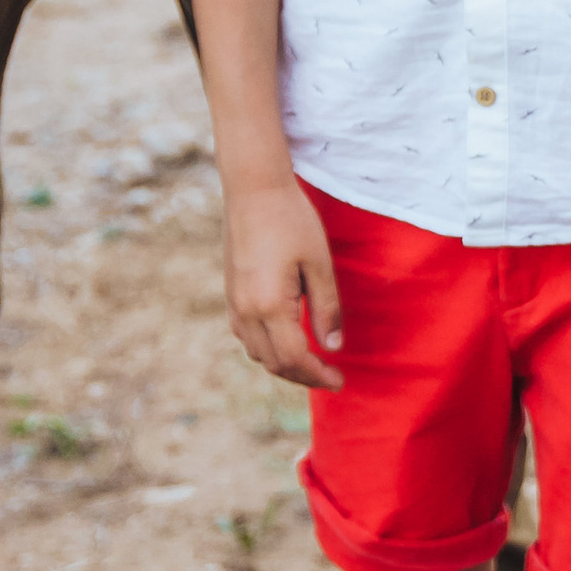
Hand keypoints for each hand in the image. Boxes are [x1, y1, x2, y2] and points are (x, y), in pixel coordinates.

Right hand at [224, 179, 343, 393]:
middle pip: (273, 363)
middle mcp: (245, 310)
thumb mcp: (319, 264)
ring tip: (312, 361)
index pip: (295, 358)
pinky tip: (285, 339)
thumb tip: (332, 347)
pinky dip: (266, 348)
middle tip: (331, 375)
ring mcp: (233, 302)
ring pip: (257, 353)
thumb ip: (326, 309)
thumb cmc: (292, 220)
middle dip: (304, 376)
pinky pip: (245, 335)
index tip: (340, 381)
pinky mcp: (230, 292)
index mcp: (269, 305)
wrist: (254, 188)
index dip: (319, 376)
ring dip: (284, 364)